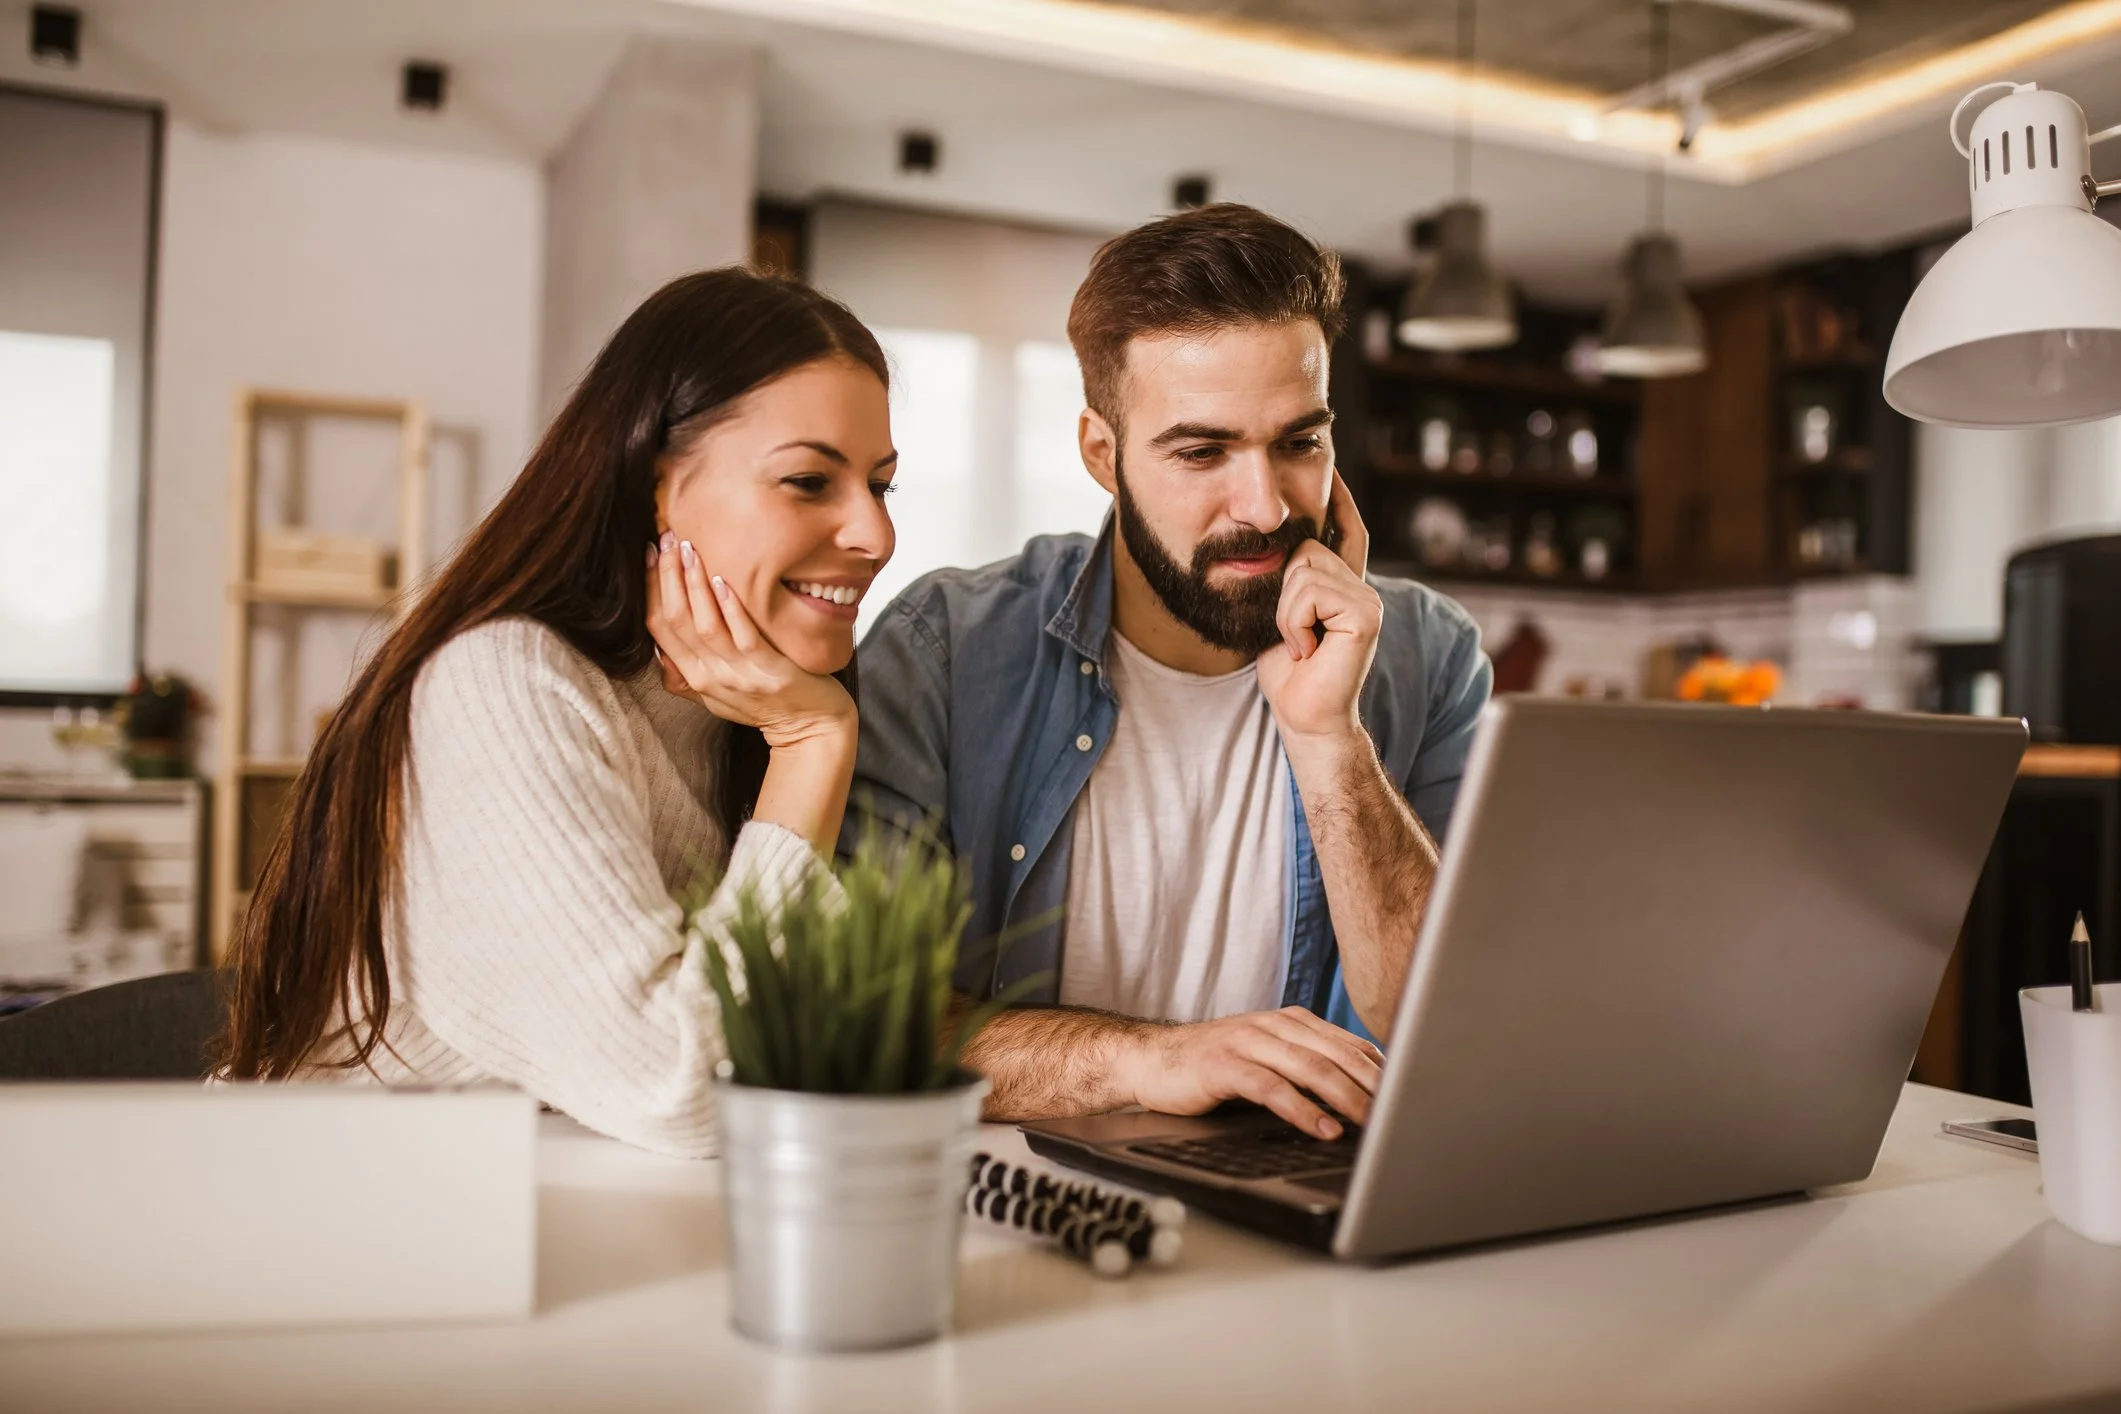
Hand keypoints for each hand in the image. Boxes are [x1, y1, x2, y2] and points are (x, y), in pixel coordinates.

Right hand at [647, 533, 853, 750]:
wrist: (810, 729)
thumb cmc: (764, 705)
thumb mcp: (715, 694)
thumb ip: (686, 674)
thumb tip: (658, 650)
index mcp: (693, 676)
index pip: (658, 627)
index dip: (649, 588)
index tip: (647, 552)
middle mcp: (709, 676)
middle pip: (675, 621)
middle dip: (665, 576)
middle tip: (665, 538)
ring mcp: (739, 674)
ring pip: (704, 626)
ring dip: (693, 584)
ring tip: (689, 549)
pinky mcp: (770, 672)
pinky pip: (744, 637)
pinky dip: (730, 608)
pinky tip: (723, 579)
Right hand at [1118, 1006, 1384, 1139]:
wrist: (1151, 1061)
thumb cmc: (1214, 1066)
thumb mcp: (1268, 1060)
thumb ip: (1309, 1068)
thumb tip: (1363, 1096)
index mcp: (1292, 1022)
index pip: (1350, 1045)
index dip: (1383, 1072)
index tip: (1412, 1097)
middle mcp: (1274, 1025)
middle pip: (1337, 1055)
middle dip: (1375, 1087)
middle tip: (1404, 1114)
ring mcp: (1249, 1041)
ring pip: (1311, 1068)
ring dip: (1346, 1098)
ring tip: (1374, 1124)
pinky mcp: (1224, 1065)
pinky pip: (1271, 1087)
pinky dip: (1302, 1109)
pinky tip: (1322, 1128)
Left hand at [1255, 470, 1380, 746]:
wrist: (1305, 716)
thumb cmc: (1289, 674)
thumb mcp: (1281, 616)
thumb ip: (1290, 582)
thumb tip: (1275, 545)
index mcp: (1344, 585)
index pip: (1346, 530)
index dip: (1339, 500)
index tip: (1333, 469)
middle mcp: (1362, 587)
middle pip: (1305, 546)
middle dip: (1283, 591)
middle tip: (1293, 634)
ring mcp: (1368, 599)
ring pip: (1303, 568)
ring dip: (1286, 612)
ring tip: (1301, 644)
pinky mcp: (1365, 615)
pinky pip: (1310, 592)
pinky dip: (1295, 622)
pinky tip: (1308, 649)